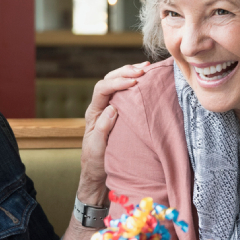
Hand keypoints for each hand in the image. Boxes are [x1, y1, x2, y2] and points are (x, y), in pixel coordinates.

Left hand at [77, 62, 147, 204]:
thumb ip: (103, 128)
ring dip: (129, 72)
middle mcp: (99, 107)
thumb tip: (112, 108)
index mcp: (93, 113)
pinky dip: (134, 82)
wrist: (98, 172)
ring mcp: (109, 107)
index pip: (102, 89)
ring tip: (146, 67)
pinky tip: (145, 78)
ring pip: (115, 82)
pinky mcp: (119, 111)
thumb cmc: (96, 162)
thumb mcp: (98, 148)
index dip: (117, 83)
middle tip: (143, 69)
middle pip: (108, 79)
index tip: (134, 82)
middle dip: (125, 72)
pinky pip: (124, 92)